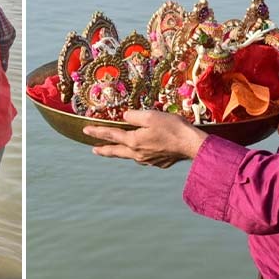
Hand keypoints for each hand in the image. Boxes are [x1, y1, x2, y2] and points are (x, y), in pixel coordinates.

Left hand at [83, 110, 207, 168]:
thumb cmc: (172, 128)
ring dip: (121, 152)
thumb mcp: (150, 115)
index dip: (97, 131)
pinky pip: (144, 157)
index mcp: (133, 141)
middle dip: (103, 149)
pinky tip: (141, 151)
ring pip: (130, 155)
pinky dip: (138, 153)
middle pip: (116, 151)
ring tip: (115, 149)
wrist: (192, 145)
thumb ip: (133, 115)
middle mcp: (137, 154)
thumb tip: (124, 116)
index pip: (110, 135)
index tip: (85, 130)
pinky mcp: (159, 162)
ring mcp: (148, 160)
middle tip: (94, 149)